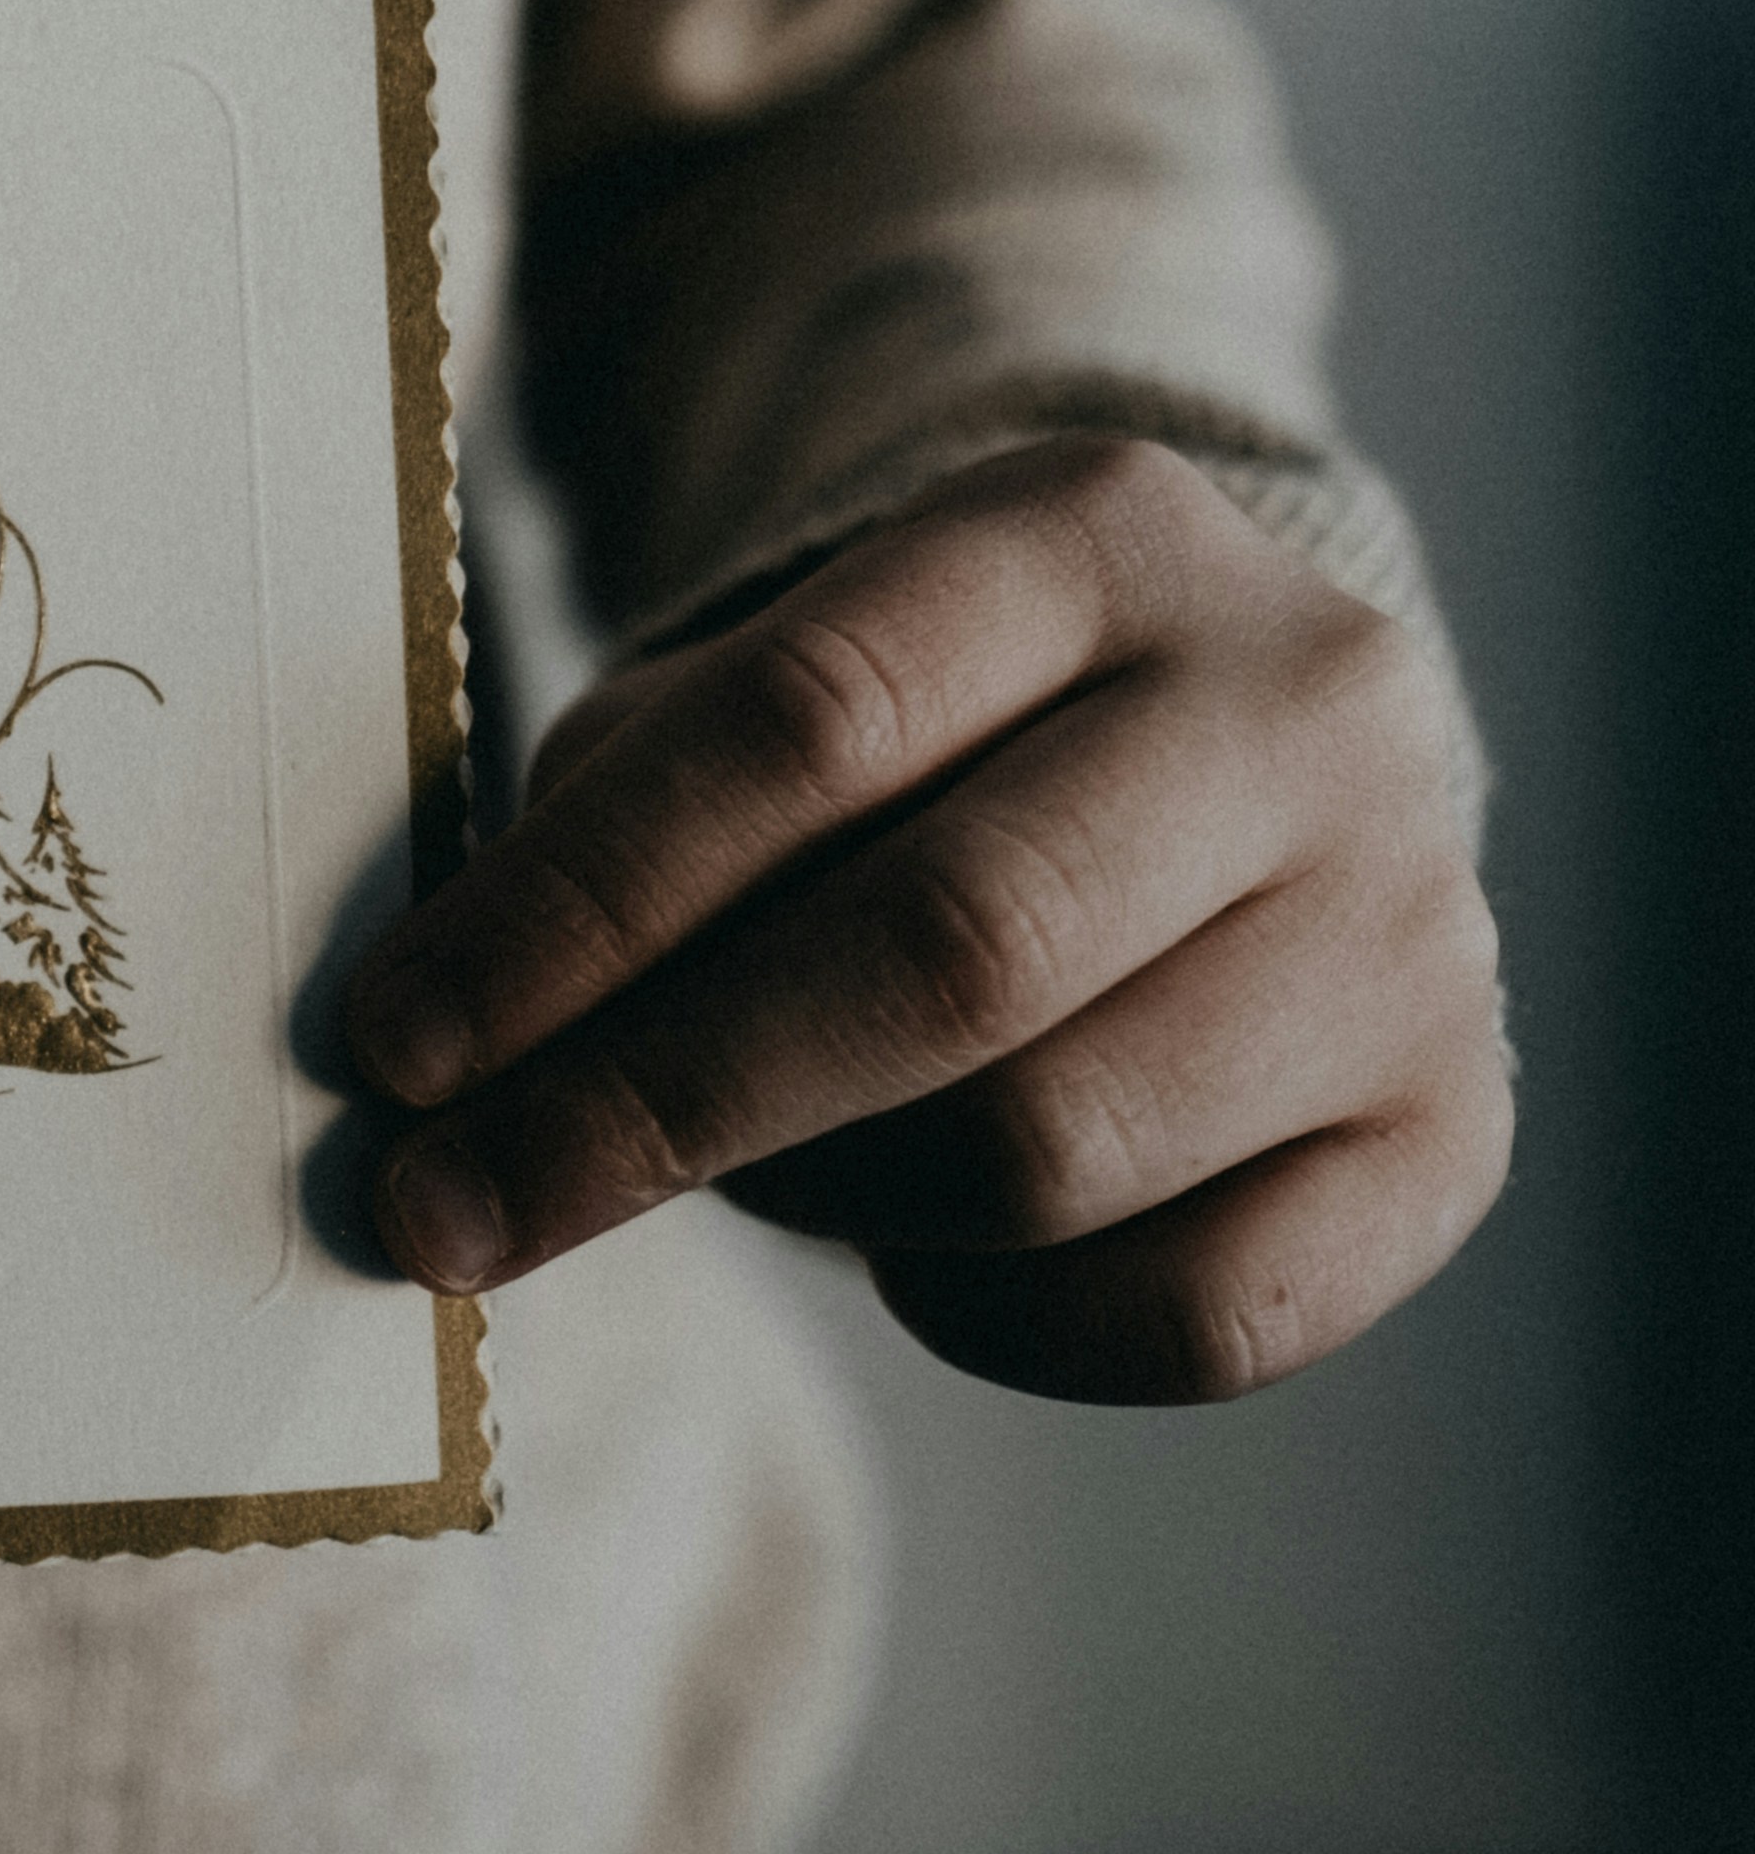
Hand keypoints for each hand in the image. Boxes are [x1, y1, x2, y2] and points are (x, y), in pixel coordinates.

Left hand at [342, 437, 1506, 1400]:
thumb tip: (440, 1062)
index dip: (573, 908)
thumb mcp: (764, 689)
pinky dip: (994, 1323)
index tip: (397, 1046)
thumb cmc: (916, 739)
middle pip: (943, 951)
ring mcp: (1409, 925)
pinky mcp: (1456, 1131)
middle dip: (648, 1103)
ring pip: (1049, 1149)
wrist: (1227, 752)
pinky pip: (1188, 1314)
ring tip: (728, 1173)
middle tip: (445, 1209)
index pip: (801, 723)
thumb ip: (612, 830)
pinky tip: (913, 1253)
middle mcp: (1298, 704)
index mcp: (1092, 530)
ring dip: (820, 1199)